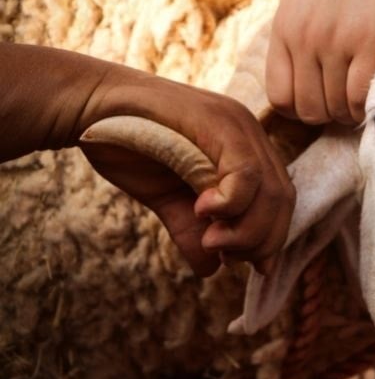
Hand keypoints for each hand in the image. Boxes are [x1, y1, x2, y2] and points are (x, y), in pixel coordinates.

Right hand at [80, 66, 294, 275]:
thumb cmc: (128, 147)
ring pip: (269, 189)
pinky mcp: (219, 121)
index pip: (280, 200)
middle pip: (281, 198)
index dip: (270, 238)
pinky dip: (232, 202)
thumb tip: (211, 271)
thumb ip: (192, 230)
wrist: (89, 106)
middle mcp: (250, 134)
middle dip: (260, 239)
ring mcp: (237, 124)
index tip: (244, 263)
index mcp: (245, 150)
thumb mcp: (167, 199)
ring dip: (246, 229)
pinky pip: (246, 172)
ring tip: (212, 241)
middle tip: (225, 255)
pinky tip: (203, 210)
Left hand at [266, 0, 374, 124]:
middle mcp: (304, 40)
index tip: (321, 102)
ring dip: (350, 112)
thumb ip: (296, 28)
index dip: (300, 110)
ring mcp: (335, 41)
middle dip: (328, 115)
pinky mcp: (369, 39)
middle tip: (345, 105)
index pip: (280, 97)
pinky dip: (365, 105)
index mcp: (284, 30)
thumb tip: (300, 62)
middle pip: (309, 109)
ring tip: (361, 101)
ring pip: (335, 107)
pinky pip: (360, 94)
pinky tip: (373, 95)